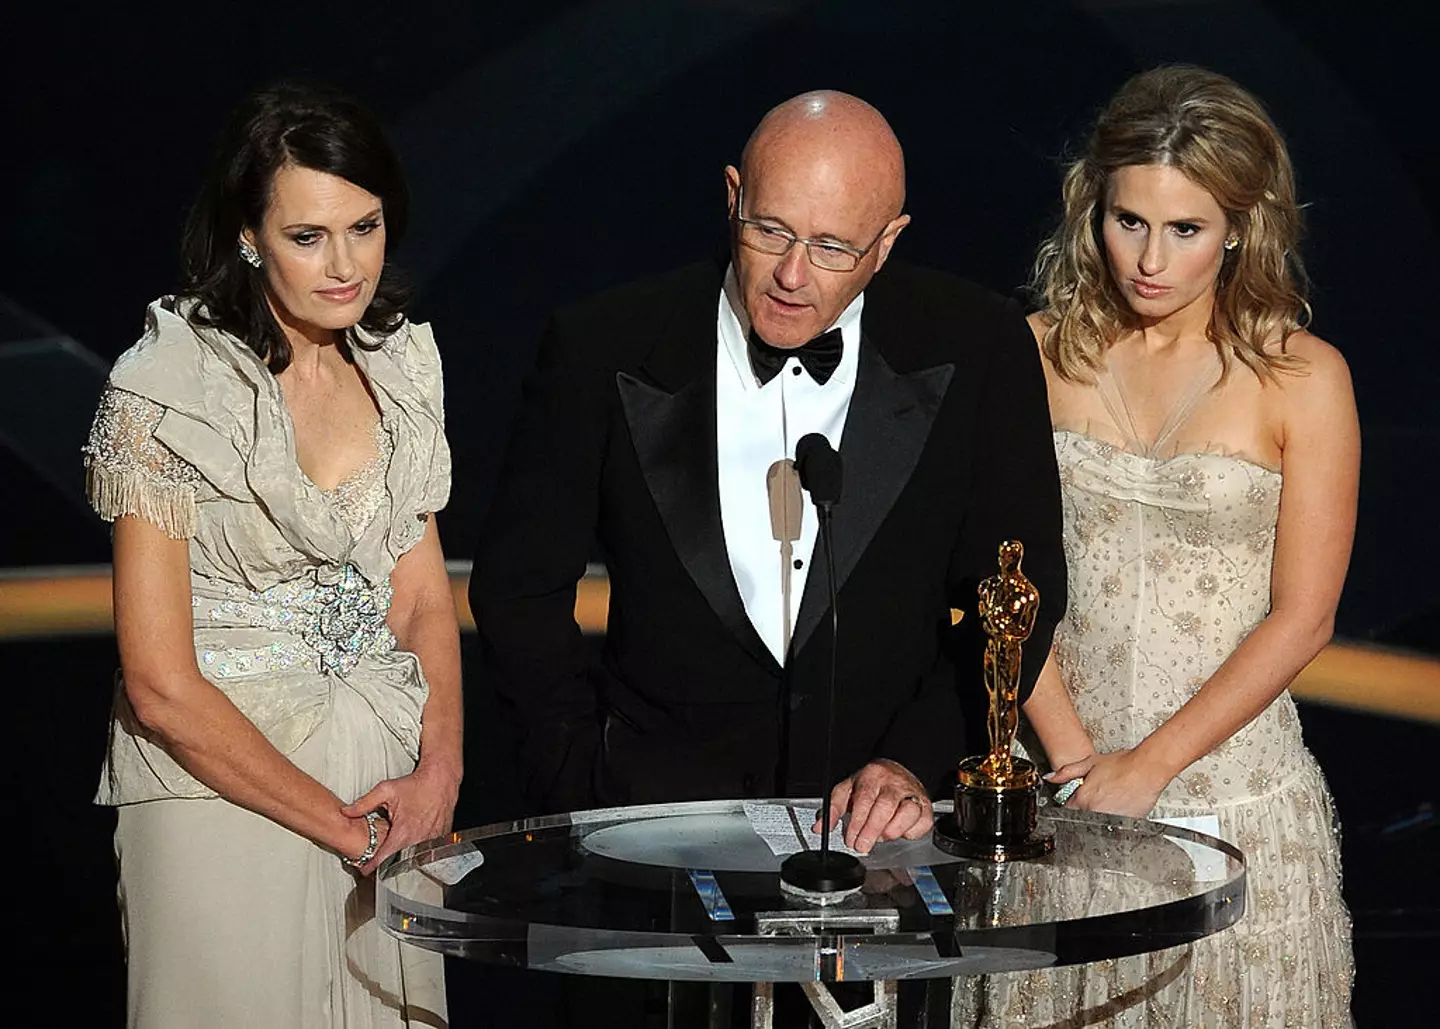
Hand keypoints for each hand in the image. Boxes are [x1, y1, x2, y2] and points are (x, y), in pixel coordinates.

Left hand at [342, 760, 460, 870]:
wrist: (441, 779)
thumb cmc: (415, 785)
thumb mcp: (385, 791)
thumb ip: (363, 803)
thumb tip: (345, 812)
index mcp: (402, 832)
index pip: (383, 858)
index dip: (371, 866)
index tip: (364, 870)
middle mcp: (418, 840)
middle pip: (398, 862)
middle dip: (387, 864)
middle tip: (378, 861)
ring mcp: (431, 841)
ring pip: (413, 858)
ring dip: (403, 857)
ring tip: (395, 854)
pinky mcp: (439, 839)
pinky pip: (426, 851)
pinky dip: (417, 850)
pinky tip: (412, 843)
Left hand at [814, 758, 931, 854]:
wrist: (899, 769)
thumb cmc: (871, 783)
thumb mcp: (848, 789)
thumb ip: (833, 809)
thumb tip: (819, 828)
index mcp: (872, 777)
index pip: (865, 799)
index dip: (858, 822)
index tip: (851, 839)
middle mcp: (894, 784)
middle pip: (885, 807)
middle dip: (872, 831)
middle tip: (862, 846)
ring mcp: (912, 793)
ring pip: (908, 813)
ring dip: (892, 831)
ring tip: (881, 836)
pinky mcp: (926, 806)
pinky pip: (922, 822)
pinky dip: (911, 832)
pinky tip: (899, 831)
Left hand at [1045, 748, 1169, 817]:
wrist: (1147, 769)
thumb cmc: (1124, 765)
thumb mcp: (1090, 763)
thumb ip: (1067, 771)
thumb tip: (1051, 777)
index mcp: (1083, 798)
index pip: (1067, 809)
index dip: (1072, 803)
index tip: (1077, 799)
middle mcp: (1095, 811)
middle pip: (1082, 817)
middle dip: (1086, 808)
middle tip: (1098, 796)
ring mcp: (1110, 819)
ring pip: (1097, 822)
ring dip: (1100, 813)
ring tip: (1111, 799)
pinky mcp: (1125, 824)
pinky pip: (1114, 825)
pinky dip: (1114, 817)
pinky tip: (1120, 804)